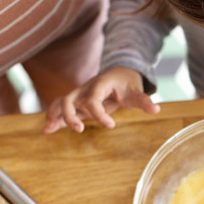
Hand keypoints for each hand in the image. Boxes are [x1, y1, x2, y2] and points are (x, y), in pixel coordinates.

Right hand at [43, 67, 160, 133]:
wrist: (119, 73)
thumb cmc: (127, 83)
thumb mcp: (137, 91)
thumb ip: (144, 101)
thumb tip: (156, 109)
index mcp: (100, 84)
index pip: (94, 99)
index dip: (100, 113)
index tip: (111, 125)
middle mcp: (85, 89)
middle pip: (70, 98)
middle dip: (70, 114)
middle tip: (79, 129)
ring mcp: (79, 95)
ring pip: (61, 102)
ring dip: (55, 115)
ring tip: (49, 130)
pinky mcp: (77, 102)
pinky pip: (60, 107)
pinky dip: (54, 117)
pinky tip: (48, 130)